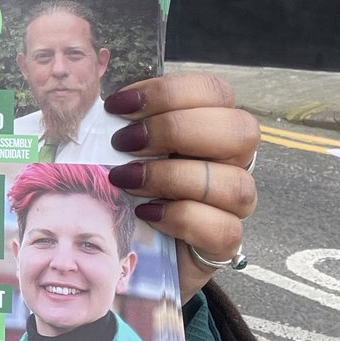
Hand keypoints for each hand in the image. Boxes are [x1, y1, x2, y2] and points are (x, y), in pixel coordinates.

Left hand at [103, 73, 258, 303]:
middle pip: (240, 131)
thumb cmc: (128, 184)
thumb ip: (122, 121)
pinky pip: (224, 230)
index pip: (216, 91)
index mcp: (212, 125)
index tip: (117, 106)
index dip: (168, 92)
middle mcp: (233, 161)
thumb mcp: (123, 148)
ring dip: (172, 177)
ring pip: (234, 183)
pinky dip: (181, 218)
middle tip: (124, 142)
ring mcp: (235, 205)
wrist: (141, 248)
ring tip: (125, 179)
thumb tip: (99, 100)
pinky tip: (146, 213)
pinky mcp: (225, 243)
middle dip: (175, 130)